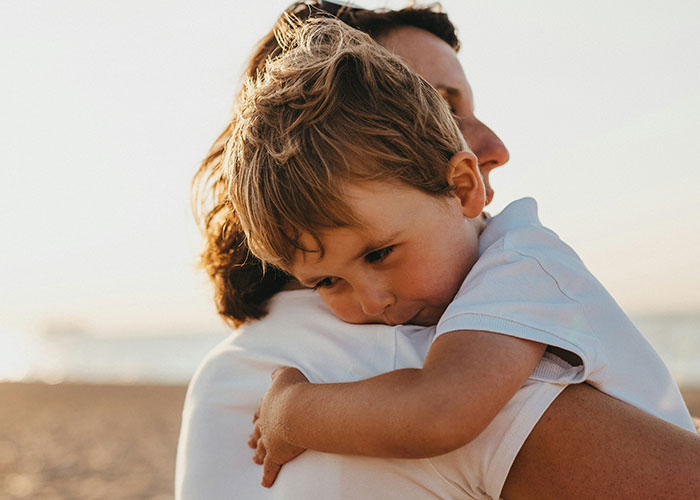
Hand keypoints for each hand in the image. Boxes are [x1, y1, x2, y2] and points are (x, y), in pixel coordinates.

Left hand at [248, 366, 308, 486]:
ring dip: (258, 454)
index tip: (255, 420)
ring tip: (254, 459)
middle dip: (254, 436)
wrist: (297, 410)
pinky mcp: (276, 455)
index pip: (261, 412)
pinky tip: (265, 483)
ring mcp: (269, 441)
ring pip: (261, 449)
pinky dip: (267, 476)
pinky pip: (270, 468)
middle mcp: (265, 424)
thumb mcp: (286, 374)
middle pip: (258, 432)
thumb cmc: (294, 390)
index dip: (258, 416)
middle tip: (249, 442)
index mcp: (268, 406)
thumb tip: (274, 373)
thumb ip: (279, 374)